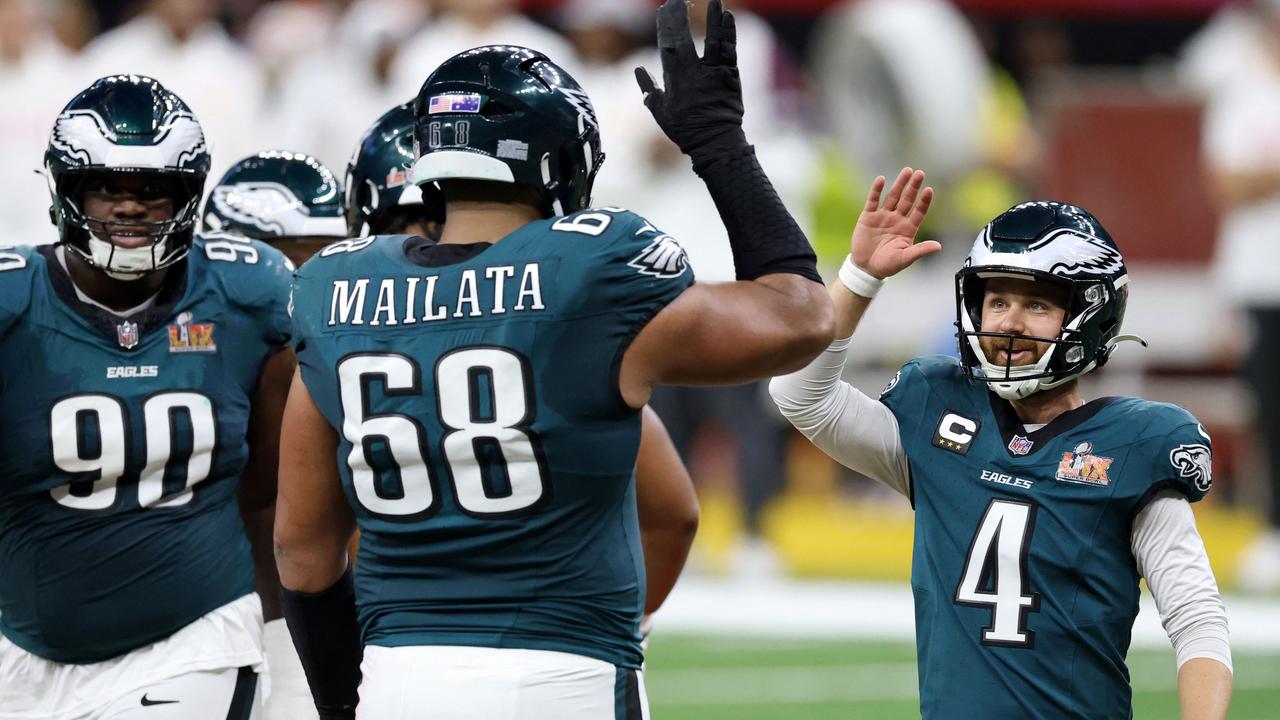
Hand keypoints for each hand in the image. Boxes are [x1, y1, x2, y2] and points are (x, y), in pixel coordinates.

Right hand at [634, 0, 744, 158]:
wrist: (715, 142)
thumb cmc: (685, 129)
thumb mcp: (660, 111)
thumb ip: (648, 89)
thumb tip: (639, 70)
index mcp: (674, 80)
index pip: (667, 46)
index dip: (665, 26)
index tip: (664, 9)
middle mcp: (693, 74)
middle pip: (685, 39)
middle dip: (681, 17)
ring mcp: (714, 74)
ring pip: (712, 41)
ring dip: (713, 19)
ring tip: (715, 0)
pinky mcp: (731, 76)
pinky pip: (730, 51)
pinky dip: (729, 33)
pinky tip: (728, 16)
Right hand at [850, 168, 939, 278]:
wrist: (866, 268)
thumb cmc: (887, 265)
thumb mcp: (905, 258)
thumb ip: (921, 250)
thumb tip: (939, 246)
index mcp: (908, 228)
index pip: (919, 211)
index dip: (924, 201)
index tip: (929, 190)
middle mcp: (897, 219)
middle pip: (907, 200)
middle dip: (913, 187)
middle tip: (920, 173)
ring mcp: (883, 216)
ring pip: (893, 196)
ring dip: (899, 184)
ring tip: (907, 171)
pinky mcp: (868, 216)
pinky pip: (873, 200)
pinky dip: (876, 190)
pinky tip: (881, 179)